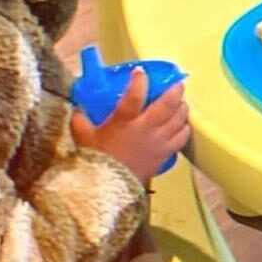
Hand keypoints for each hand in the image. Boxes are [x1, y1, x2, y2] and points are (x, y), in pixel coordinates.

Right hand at [70, 69, 189, 181]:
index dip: (139, 80)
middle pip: (168, 103)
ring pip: (179, 118)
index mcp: (124, 121)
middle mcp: (146, 128)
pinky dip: (184, 127)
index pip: (135, 95)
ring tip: (181, 102)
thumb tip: (77, 109)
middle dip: (175, 90)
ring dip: (182, 107)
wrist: (108, 190)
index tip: (140, 72)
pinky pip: (182, 136)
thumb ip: (81, 121)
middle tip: (177, 84)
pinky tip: (182, 124)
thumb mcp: (84, 138)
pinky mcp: (165, 153)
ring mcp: (159, 141)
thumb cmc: (96, 160)